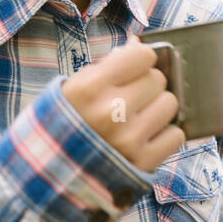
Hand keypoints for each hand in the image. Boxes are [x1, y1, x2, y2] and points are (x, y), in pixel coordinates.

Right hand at [60, 37, 184, 171]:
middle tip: (129, 101)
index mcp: (89, 88)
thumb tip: (139, 42)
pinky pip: (176, 135)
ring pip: (170, 104)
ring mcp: (128, 138)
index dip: (139, 62)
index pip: (143, 55)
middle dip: (146, 87)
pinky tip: (144, 140)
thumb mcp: (72, 90)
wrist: (46, 179)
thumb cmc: (63, 126)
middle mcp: (110, 111)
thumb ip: (107, 66)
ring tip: (136, 120)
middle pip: (158, 79)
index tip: (132, 71)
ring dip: (157, 110)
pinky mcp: (143, 163)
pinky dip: (164, 137)